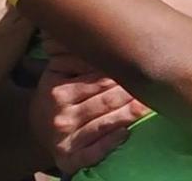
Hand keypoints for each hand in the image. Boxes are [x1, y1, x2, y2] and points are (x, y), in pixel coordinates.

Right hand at [28, 56, 149, 173]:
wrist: (38, 133)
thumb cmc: (57, 98)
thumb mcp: (56, 74)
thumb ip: (71, 55)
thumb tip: (95, 33)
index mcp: (56, 87)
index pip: (95, 78)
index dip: (119, 73)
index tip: (139, 66)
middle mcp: (59, 112)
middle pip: (104, 99)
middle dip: (129, 92)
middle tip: (153, 85)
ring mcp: (65, 137)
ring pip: (103, 122)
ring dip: (128, 114)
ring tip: (147, 106)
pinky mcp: (70, 158)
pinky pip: (93, 150)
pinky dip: (110, 143)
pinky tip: (126, 134)